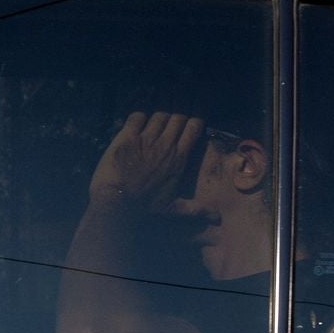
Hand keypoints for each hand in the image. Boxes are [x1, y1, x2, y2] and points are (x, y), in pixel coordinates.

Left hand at [89, 112, 203, 212]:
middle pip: (178, 116)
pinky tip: (138, 122)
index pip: (194, 127)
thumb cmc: (144, 208)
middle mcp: (165, 145)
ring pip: (159, 114)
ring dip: (160, 115)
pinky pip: (137, 116)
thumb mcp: (172, 210)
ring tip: (157, 120)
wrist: (117, 203)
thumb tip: (217, 218)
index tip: (194, 120)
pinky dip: (139, 116)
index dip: (195, 120)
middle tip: (175, 118)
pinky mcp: (126, 137)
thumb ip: (194, 209)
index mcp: (178, 158)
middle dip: (179, 114)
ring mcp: (145, 139)